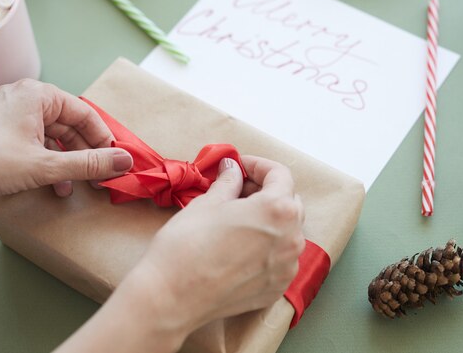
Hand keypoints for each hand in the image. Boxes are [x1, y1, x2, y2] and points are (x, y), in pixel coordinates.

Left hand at [0, 79, 132, 212]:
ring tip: (74, 186)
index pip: (84, 113)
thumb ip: (89, 164)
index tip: (115, 160)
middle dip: (84, 154)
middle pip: (68, 125)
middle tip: (99, 176)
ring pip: (51, 136)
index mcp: (37, 95)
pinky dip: (47, 162)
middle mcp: (23, 98)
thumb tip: (124, 161)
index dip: (103, 139)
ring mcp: (9, 115)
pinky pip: (34, 143)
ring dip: (67, 162)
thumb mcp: (47, 165)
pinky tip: (53, 184)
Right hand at [144, 155, 305, 327]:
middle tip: (238, 188)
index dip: (258, 165)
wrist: (171, 297)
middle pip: (289, 202)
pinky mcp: (275, 289)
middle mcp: (291, 239)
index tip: (240, 166)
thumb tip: (233, 170)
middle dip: (266, 190)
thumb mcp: (207, 203)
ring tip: (239, 217)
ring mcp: (286, 268)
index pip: (280, 174)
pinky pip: (280, 259)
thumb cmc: (186, 246)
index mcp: (277, 210)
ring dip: (269, 219)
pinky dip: (267, 246)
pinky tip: (241, 244)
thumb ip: (228, 182)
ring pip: (287, 232)